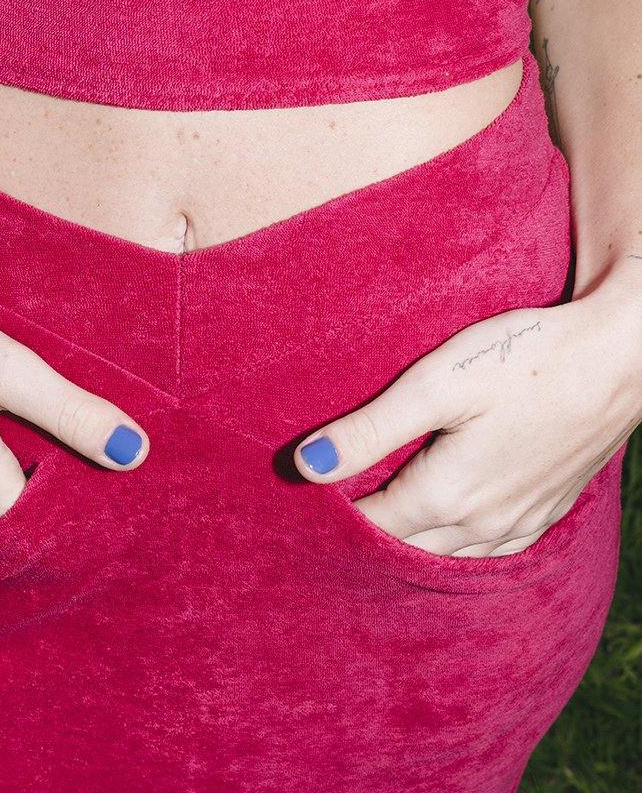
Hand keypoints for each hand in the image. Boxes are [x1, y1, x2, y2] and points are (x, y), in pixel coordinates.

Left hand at [294, 285, 640, 555]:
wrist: (619, 357)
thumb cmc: (525, 359)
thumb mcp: (435, 385)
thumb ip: (369, 430)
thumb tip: (305, 467)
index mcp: (448, 494)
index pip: (373, 524)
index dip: (336, 515)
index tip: (304, 503)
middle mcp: (484, 523)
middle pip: (408, 549)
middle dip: (369, 537)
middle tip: (329, 523)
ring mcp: (522, 523)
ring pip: (449, 556)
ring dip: (411, 546)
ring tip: (377, 528)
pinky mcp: (547, 511)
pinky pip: (490, 551)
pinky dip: (455, 547)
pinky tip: (444, 534)